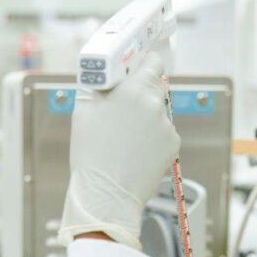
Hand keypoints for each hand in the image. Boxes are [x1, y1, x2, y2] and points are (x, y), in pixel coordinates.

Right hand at [59, 53, 180, 249]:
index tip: (136, 68)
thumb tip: (106, 74)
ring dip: (147, 118)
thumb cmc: (91, 155)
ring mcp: (166, 125)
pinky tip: (135, 151)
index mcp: (134, 89)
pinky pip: (164, 133)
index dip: (143, 64)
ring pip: (158, 112)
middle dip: (142, 92)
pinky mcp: (173, 144)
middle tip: (124, 108)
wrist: (106, 194)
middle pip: (156, 86)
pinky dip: (153, 138)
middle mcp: (155, 104)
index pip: (152, 62)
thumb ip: (99, 85)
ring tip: (125, 139)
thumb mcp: (84, 110)